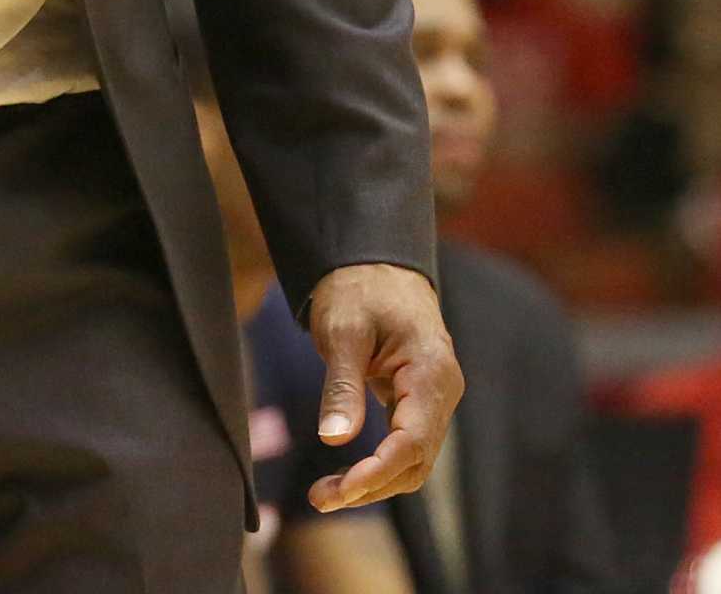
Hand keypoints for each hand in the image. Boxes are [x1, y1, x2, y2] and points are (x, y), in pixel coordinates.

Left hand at [305, 262, 462, 512]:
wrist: (375, 263)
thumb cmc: (358, 288)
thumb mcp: (343, 329)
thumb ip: (342, 384)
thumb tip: (333, 440)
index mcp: (431, 372)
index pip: (412, 441)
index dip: (377, 472)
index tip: (340, 491)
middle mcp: (442, 392)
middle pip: (415, 461)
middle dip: (370, 486)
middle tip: (318, 498)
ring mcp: (434, 400)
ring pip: (412, 461)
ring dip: (373, 482)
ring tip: (323, 493)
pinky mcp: (418, 403)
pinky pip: (405, 446)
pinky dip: (377, 465)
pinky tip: (345, 475)